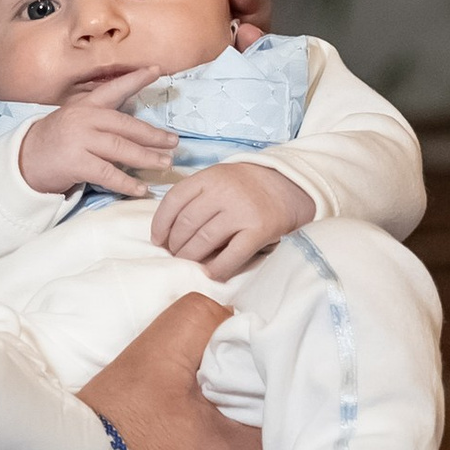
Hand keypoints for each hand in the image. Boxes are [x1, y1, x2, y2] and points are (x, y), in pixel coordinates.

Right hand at [15, 86, 180, 199]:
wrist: (23, 161)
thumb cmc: (54, 142)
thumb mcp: (74, 121)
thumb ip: (100, 120)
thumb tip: (135, 131)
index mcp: (85, 106)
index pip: (114, 89)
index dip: (136, 79)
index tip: (157, 69)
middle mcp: (83, 119)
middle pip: (125, 126)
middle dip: (153, 135)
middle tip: (174, 142)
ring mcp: (79, 140)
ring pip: (121, 148)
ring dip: (146, 158)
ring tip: (165, 164)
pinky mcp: (75, 162)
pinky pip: (107, 173)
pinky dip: (126, 183)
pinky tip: (141, 188)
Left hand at [149, 159, 310, 274]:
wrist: (290, 185)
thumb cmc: (247, 186)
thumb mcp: (220, 179)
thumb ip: (197, 196)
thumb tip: (167, 232)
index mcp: (210, 176)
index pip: (174, 201)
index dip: (160, 224)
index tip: (158, 240)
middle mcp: (224, 191)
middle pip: (186, 224)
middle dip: (175, 245)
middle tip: (175, 255)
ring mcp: (242, 211)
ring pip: (204, 240)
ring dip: (191, 257)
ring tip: (189, 263)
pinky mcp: (259, 230)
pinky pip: (231, 255)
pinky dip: (217, 268)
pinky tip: (210, 273)